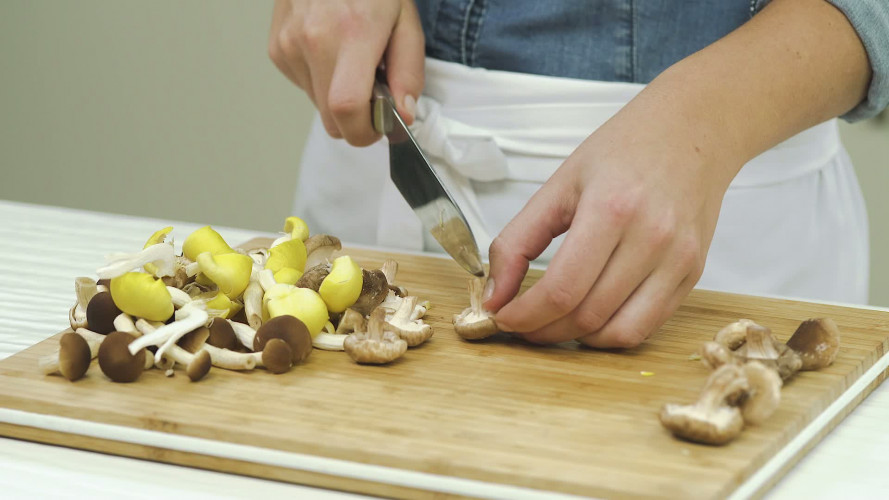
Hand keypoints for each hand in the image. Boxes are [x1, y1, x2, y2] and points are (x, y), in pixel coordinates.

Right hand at [268, 0, 424, 145]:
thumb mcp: (405, 22)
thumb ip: (408, 72)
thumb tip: (402, 116)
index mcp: (353, 33)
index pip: (347, 108)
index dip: (364, 131)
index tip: (379, 128)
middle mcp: (313, 40)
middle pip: (331, 119)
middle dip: (356, 119)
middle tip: (373, 92)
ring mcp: (289, 45)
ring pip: (318, 106)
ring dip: (337, 96)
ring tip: (350, 60)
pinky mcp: (277, 49)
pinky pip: (305, 87)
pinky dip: (322, 80)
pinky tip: (330, 51)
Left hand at [483, 92, 738, 348]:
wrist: (693, 130)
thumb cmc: (626, 149)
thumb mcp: (559, 184)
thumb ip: (518, 240)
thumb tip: (494, 294)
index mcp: (611, 209)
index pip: (561, 289)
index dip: (525, 315)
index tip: (503, 317)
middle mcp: (651, 239)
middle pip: (587, 315)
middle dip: (543, 330)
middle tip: (521, 322)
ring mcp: (678, 260)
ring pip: (618, 333)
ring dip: (576, 339)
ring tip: (552, 323)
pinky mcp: (692, 274)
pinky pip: (647, 326)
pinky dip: (611, 334)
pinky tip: (590, 317)